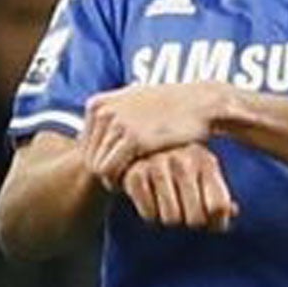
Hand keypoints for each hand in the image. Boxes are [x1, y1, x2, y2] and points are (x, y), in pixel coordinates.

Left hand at [82, 83, 234, 184]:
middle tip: (122, 183)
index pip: (85, 144)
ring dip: (111, 179)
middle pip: (89, 155)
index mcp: (99, 104)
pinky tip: (133, 186)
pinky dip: (118, 181)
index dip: (100, 161)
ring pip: (97, 165)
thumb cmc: (174, 106)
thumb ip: (116, 114)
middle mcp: (103, 112)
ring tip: (129, 185)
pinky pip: (111, 169)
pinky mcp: (133, 139)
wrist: (202, 102)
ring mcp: (117, 124)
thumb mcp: (136, 101)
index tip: (118, 171)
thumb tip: (103, 127)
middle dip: (104, 172)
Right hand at [120, 144, 238, 231]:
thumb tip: (232, 211)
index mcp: (207, 162)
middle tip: (187, 215)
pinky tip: (151, 202)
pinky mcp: (135, 174)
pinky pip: (149, 214)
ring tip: (169, 207)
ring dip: (171, 219)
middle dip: (193, 223)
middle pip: (196, 218)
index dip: (217, 223)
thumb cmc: (180, 171)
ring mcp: (158, 165)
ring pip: (172, 218)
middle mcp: (184, 161)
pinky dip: (151, 215)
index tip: (212, 223)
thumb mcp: (204, 178)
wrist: (136, 151)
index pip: (219, 207)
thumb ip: (220, 198)